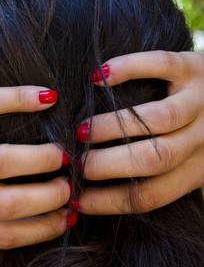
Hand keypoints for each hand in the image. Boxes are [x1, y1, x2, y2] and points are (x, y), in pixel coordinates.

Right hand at [78, 51, 203, 213]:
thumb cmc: (199, 134)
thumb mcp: (188, 162)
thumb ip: (156, 174)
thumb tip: (100, 189)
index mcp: (198, 169)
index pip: (152, 195)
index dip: (110, 201)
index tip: (78, 200)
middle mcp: (203, 138)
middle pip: (153, 159)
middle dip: (106, 166)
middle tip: (76, 163)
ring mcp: (200, 99)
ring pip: (157, 118)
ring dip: (111, 126)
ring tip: (82, 130)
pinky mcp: (194, 66)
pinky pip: (161, 64)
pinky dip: (128, 68)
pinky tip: (98, 76)